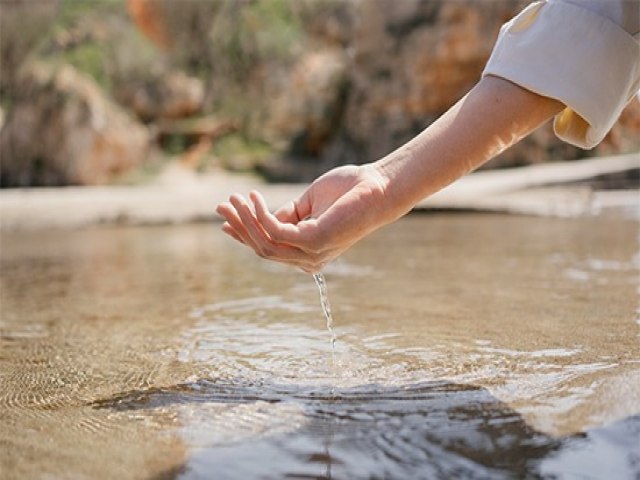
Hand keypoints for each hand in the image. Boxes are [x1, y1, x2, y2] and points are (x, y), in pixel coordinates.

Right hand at [216, 164, 389, 272]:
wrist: (377, 185)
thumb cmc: (347, 192)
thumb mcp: (308, 204)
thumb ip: (286, 215)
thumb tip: (259, 216)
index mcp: (308, 253)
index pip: (269, 249)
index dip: (244, 234)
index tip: (225, 218)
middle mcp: (308, 260)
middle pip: (262, 249)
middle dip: (239, 227)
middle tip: (221, 205)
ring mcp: (311, 254)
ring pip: (264, 243)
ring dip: (244, 220)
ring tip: (234, 198)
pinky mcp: (313, 242)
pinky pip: (275, 230)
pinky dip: (259, 214)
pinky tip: (253, 198)